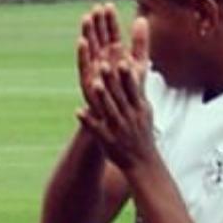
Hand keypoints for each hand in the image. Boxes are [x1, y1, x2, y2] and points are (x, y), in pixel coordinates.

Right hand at [77, 4, 148, 103]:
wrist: (120, 112)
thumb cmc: (129, 88)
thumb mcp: (139, 61)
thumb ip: (140, 41)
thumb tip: (141, 18)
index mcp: (115, 53)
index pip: (111, 32)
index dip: (109, 19)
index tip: (107, 5)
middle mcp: (102, 59)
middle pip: (99, 36)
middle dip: (97, 22)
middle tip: (94, 7)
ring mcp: (94, 68)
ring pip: (90, 47)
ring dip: (87, 32)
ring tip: (86, 18)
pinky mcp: (88, 80)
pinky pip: (84, 64)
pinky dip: (82, 52)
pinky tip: (82, 41)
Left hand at [77, 47, 156, 171]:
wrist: (142, 162)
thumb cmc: (142, 134)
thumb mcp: (145, 112)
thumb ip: (139, 93)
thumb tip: (140, 73)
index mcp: (139, 108)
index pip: (133, 89)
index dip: (127, 75)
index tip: (122, 60)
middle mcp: (129, 116)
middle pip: (120, 96)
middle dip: (112, 81)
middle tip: (103, 64)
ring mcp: (118, 128)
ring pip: (109, 110)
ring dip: (102, 97)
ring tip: (93, 83)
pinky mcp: (107, 140)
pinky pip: (96, 129)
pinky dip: (88, 120)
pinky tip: (77, 111)